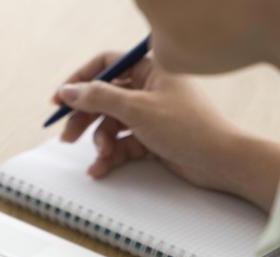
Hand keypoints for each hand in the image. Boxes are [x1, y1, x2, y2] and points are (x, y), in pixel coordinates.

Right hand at [54, 51, 279, 211]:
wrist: (221, 162)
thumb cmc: (187, 129)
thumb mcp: (137, 109)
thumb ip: (99, 97)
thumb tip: (69, 91)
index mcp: (150, 69)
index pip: (105, 64)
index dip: (80, 80)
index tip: (59, 100)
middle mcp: (150, 89)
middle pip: (104, 98)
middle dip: (84, 118)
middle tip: (66, 137)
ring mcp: (151, 115)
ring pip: (111, 124)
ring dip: (100, 142)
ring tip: (101, 157)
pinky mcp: (152, 139)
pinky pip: (122, 144)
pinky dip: (111, 156)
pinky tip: (101, 169)